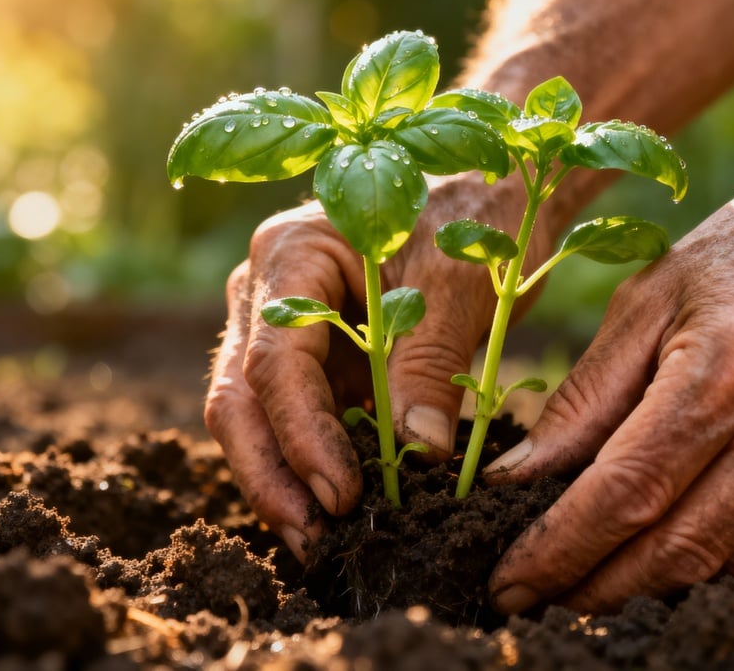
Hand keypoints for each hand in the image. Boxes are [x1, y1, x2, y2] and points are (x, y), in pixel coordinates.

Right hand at [205, 174, 546, 558]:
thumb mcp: (459, 283)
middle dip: (270, 473)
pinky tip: (336, 511)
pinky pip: (293, 418)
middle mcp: (268, 290)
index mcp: (292, 253)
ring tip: (320, 543)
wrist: (493, 190)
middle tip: (313, 539)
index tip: (342, 495)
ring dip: (282, 480)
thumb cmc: (476, 214)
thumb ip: (429, 362)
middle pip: (240, 396)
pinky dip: (310, 465)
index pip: (276, 361)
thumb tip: (416, 453)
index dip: (302, 436)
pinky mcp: (312, 357)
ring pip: (254, 415)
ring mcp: (282, 325)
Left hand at [485, 167, 733, 613]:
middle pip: (675, 549)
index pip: (626, 492)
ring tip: (586, 580)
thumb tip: (516, 478)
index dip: (559, 549)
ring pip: (724, 562)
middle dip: (594, 587)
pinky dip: (706, 557)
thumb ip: (584, 395)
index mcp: (725, 369)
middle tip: (534, 595)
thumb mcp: (652, 295)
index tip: (508, 581)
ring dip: (646, 585)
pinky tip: (659, 548)